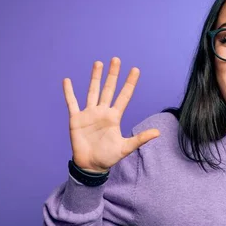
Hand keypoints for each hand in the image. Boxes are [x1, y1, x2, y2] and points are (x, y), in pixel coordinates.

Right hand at [62, 57, 159, 172]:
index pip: (124, 96)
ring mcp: (89, 114)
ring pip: (93, 91)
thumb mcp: (126, 147)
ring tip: (98, 63)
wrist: (90, 165)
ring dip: (95, 78)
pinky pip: (72, 103)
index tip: (135, 70)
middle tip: (116, 59)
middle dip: (113, 75)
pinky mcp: (76, 119)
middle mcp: (102, 112)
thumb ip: (140, 138)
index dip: (129, 83)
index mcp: (114, 117)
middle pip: (109, 89)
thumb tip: (158, 132)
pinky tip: (67, 81)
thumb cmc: (108, 157)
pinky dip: (69, 92)